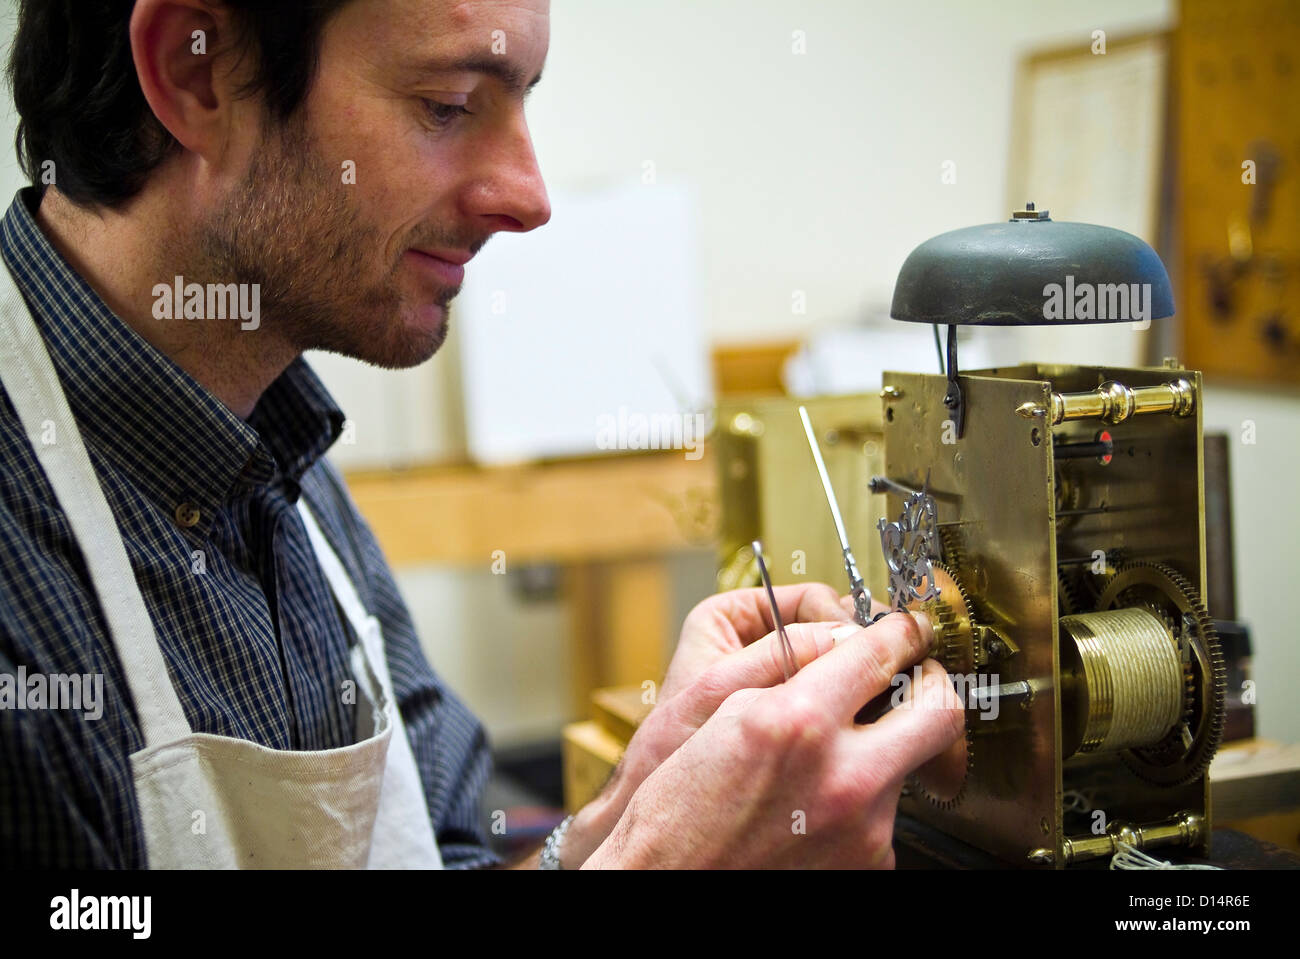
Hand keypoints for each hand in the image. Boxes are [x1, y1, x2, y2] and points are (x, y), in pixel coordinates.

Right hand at [584, 611, 964, 867]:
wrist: (667, 885)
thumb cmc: (677, 807)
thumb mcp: (719, 711)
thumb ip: (790, 671)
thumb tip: (842, 648)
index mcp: (799, 721)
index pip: (882, 653)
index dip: (902, 631)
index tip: (906, 629)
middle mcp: (844, 776)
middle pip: (940, 710)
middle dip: (933, 684)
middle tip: (917, 677)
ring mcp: (863, 829)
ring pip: (907, 766)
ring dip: (881, 751)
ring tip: (829, 763)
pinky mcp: (870, 865)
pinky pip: (885, 817)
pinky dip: (859, 804)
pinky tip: (816, 807)